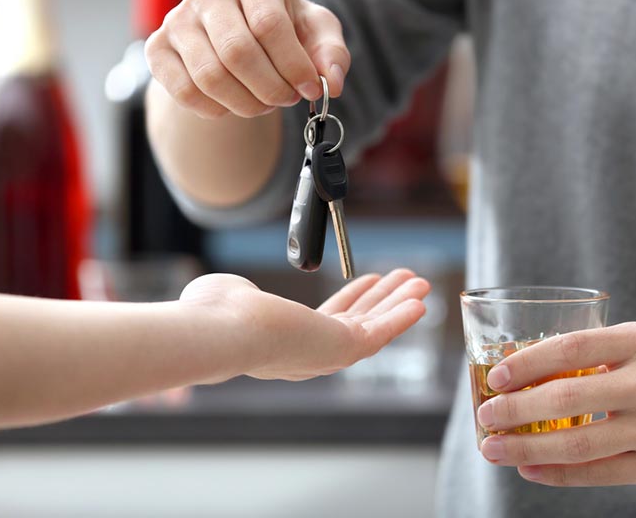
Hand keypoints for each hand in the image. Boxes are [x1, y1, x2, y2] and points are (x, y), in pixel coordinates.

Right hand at [144, 0, 349, 118]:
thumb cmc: (284, 29)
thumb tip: (331, 82)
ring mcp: (177, 18)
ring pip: (210, 77)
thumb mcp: (316, 33)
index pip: (268, 24)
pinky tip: (235, 103)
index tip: (310, 89)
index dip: (293, 65)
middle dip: (271, 88)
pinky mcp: (158, 48)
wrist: (238, 35)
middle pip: (237, 53)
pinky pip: (185, 92)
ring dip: (247, 103)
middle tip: (287, 98)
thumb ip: (332, 54)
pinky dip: (216, 109)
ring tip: (266, 102)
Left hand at [179, 269, 428, 380]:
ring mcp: (327, 354)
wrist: (222, 329)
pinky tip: (418, 301)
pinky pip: (380, 333)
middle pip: (357, 324)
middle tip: (403, 281)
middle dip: (383, 301)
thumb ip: (242, 294)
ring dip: (398, 304)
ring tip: (418, 284)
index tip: (370, 281)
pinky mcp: (342, 350)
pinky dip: (401, 317)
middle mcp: (309, 354)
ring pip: (372, 327)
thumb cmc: (216, 316)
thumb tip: (235, 290)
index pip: (329, 320)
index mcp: (286, 342)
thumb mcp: (231, 295)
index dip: (355, 299)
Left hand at [476, 322, 635, 488]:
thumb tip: (531, 369)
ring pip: (579, 442)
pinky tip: (530, 469)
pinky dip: (559, 473)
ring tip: (494, 448)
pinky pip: (600, 472)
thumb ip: (600, 353)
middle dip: (516, 410)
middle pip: (568, 398)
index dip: (526, 363)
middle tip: (484, 416)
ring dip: (527, 447)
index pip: (571, 348)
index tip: (495, 376)